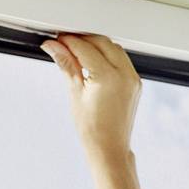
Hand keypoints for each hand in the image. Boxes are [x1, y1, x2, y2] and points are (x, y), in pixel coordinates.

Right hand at [39, 32, 142, 159]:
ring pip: (114, 48)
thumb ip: (66, 65)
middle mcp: (125, 75)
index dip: (68, 42)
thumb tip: (53, 48)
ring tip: (77, 52)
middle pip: (102, 42)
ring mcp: (133, 78)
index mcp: (108, 78)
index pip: (85, 48)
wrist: (109, 148)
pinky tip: (93, 61)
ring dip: (96, 45)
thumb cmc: (92, 129)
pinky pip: (122, 59)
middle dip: (82, 39)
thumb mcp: (75, 93)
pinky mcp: (135, 82)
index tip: (57, 41)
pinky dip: (107, 55)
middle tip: (64, 44)